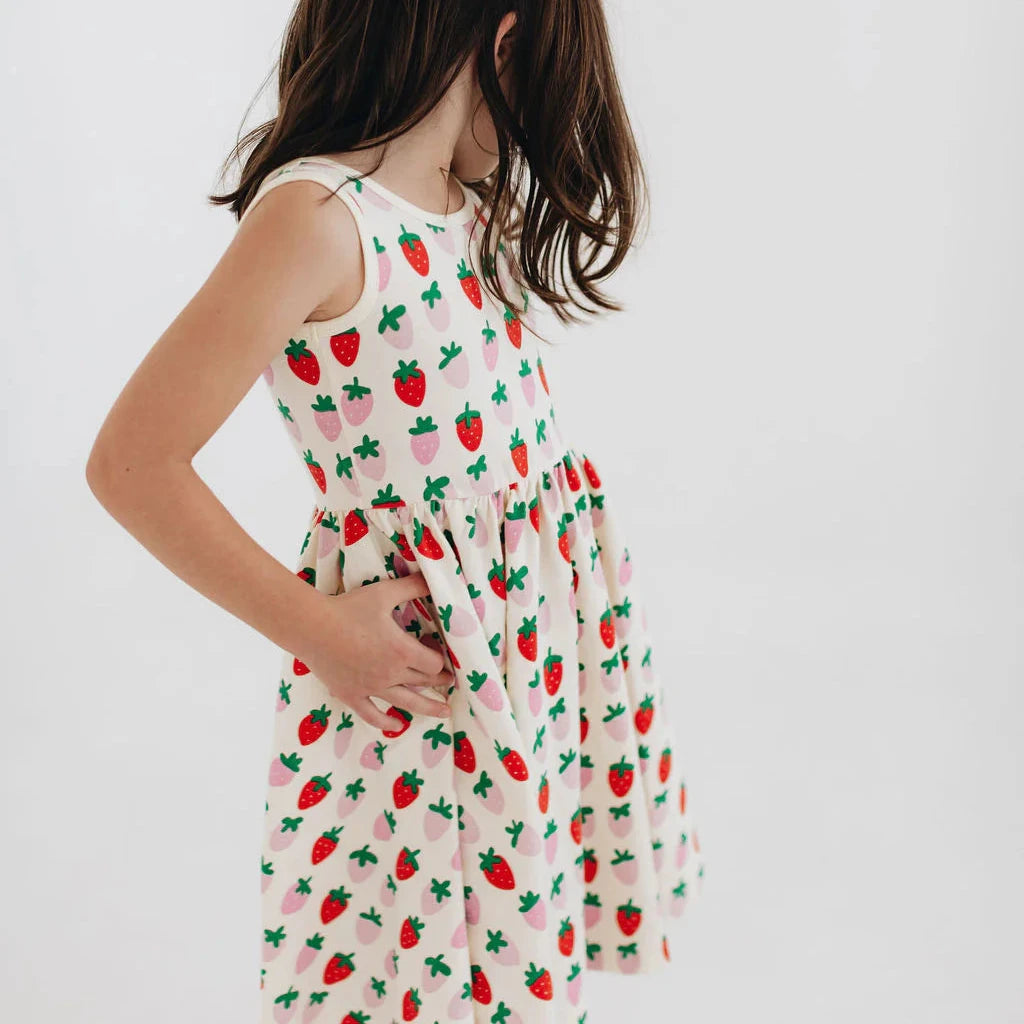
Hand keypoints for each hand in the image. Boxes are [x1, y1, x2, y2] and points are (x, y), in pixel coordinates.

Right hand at [300, 571, 453, 729]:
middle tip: (448, 681)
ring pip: (407, 703)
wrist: (312, 626)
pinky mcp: (352, 695)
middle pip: (424, 683)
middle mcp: (390, 674)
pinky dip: (386, 722)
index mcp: (402, 651)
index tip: (437, 652)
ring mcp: (371, 688)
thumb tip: (433, 578)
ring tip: (444, 712)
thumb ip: (412, 586)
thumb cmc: (349, 608)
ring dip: (428, 708)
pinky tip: (398, 726)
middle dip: (439, 681)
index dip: (440, 659)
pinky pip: (372, 715)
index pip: (433, 664)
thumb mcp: (384, 593)